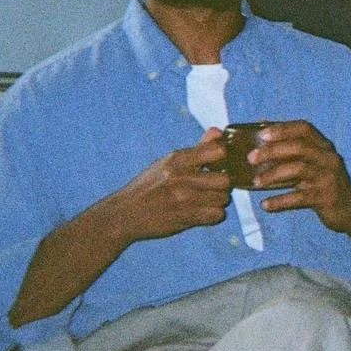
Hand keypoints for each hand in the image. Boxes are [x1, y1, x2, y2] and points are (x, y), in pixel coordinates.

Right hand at [111, 128, 233, 240]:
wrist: (125, 213)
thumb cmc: (148, 186)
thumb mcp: (167, 162)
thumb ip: (197, 149)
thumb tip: (218, 132)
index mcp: (177, 159)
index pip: (218, 151)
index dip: (223, 159)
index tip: (218, 166)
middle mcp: (182, 177)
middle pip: (225, 179)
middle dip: (222, 185)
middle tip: (213, 188)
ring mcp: (184, 198)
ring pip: (223, 198)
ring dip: (217, 201)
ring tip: (205, 201)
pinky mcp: (185, 218)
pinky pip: (216, 215)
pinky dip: (213, 215)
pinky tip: (202, 213)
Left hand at [247, 120, 350, 232]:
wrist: (350, 209)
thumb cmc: (324, 182)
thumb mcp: (313, 162)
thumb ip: (291, 147)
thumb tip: (261, 124)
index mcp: (324, 147)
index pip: (305, 129)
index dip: (283, 129)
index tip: (261, 134)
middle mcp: (328, 158)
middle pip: (299, 147)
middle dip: (272, 150)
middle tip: (250, 158)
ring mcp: (328, 178)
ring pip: (299, 169)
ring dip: (273, 175)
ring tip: (255, 182)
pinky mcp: (325, 198)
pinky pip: (299, 198)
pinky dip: (280, 201)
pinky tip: (265, 205)